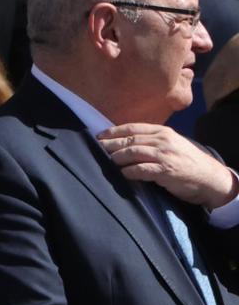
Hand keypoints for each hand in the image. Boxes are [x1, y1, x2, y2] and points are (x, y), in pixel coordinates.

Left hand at [98, 124, 238, 208]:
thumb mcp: (171, 145)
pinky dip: (128, 172)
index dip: (113, 131)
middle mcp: (163, 140)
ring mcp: (164, 155)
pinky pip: (141, 169)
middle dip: (110, 145)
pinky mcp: (165, 171)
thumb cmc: (186, 161)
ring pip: (133, 152)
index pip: (133, 128)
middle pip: (130, 140)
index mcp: (163, 132)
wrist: (209, 177)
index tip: (99, 136)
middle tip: (96, 149)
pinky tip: (122, 174)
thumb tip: (124, 142)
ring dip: (116, 157)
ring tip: (106, 161)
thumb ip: (152, 141)